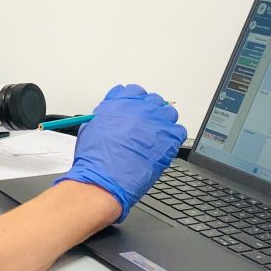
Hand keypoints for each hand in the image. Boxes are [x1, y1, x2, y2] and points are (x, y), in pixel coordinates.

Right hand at [56, 84, 185, 220]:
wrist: (104, 179)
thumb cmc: (95, 160)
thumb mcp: (91, 128)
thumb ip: (105, 116)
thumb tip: (111, 117)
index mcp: (119, 102)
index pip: (133, 91)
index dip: (133, 102)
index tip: (133, 111)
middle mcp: (139, 108)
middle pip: (153, 100)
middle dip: (149, 112)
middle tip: (144, 126)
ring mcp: (156, 121)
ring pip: (168, 113)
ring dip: (163, 123)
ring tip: (155, 137)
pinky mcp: (169, 138)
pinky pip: (178, 131)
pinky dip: (173, 138)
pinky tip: (163, 148)